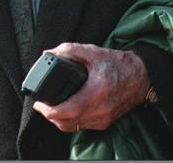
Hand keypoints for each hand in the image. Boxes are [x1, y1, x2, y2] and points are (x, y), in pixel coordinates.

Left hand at [33, 42, 149, 131]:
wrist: (139, 76)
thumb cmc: (116, 63)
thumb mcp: (92, 51)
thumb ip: (69, 50)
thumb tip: (49, 53)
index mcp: (96, 92)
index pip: (68, 110)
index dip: (50, 111)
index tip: (39, 104)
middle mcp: (100, 110)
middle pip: (67, 122)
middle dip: (50, 116)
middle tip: (41, 105)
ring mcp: (103, 118)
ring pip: (74, 127)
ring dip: (59, 120)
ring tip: (50, 107)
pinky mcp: (105, 122)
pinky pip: (82, 126)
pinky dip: (70, 120)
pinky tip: (65, 110)